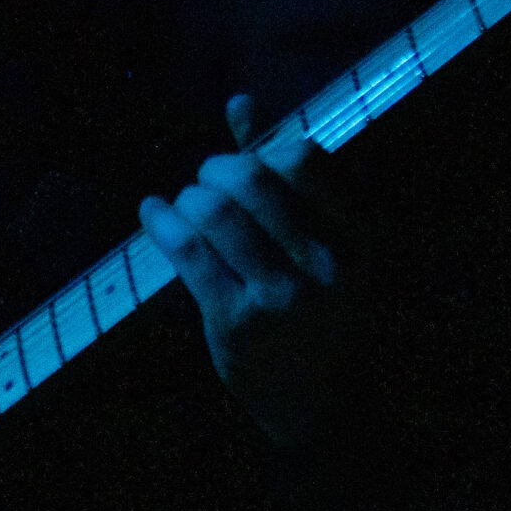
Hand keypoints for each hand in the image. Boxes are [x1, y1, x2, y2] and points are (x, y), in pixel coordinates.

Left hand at [140, 94, 356, 450]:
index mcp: (358, 240)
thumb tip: (240, 102)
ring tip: (185, 205)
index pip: (304, 160)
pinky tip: (153, 213)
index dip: (264, 149)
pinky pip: (187, 252)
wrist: (323, 408)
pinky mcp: (233, 321)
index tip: (248, 165)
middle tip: (206, 181)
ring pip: (214, 213)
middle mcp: (324, 265)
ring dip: (188, 197)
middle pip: (252, 179)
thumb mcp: (326, 249)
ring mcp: (278, 296)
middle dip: (216, 169)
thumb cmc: (323, 316)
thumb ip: (287, 175)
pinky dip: (161, 222)